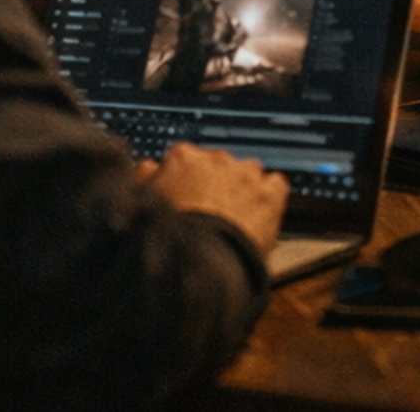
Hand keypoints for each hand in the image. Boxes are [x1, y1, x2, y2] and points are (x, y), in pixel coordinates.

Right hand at [143, 141, 287, 250]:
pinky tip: (261, 212)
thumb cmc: (169, 237)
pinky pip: (276, 184)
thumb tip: (148, 167)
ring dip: (243, 189)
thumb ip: (145, 178)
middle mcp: (217, 159)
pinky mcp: (269, 194)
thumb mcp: (143, 202)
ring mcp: (246, 175)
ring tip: (234, 216)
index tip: (186, 194)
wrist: (199, 262)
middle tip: (208, 211)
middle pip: (219, 165)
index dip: (185, 179)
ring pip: (248, 172)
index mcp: (183, 158)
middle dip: (215, 184)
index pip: (186, 158)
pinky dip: (270, 196)